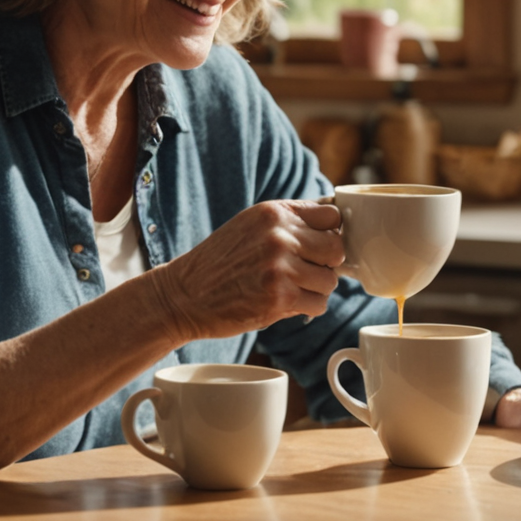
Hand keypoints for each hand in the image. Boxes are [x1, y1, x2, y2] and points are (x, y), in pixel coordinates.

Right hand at [141, 199, 344, 340]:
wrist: (183, 295)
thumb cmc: (220, 262)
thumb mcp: (251, 225)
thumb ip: (289, 221)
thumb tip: (337, 223)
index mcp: (274, 212)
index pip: (332, 216)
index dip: (329, 234)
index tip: (318, 247)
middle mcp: (279, 235)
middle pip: (336, 248)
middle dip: (326, 263)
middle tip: (306, 271)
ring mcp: (280, 267)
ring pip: (330, 279)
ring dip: (316, 289)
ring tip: (291, 289)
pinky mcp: (280, 298)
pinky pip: (319, 303)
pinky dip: (308, 307)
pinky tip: (287, 303)